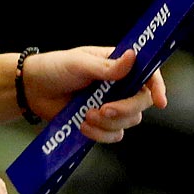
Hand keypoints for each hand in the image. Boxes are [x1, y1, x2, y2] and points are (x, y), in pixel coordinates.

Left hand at [23, 47, 168, 143]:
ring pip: (129, 121)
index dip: (158, 87)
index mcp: (119, 64)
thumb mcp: (79, 63)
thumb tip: (132, 57)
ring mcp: (112, 105)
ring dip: (108, 123)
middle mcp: (121, 85)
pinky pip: (113, 135)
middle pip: (141, 102)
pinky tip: (83, 125)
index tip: (159, 101)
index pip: (148, 74)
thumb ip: (107, 67)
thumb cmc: (56, 68)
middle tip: (104, 109)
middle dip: (125, 109)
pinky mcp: (101, 123)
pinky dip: (100, 134)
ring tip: (86, 116)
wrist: (34, 90)